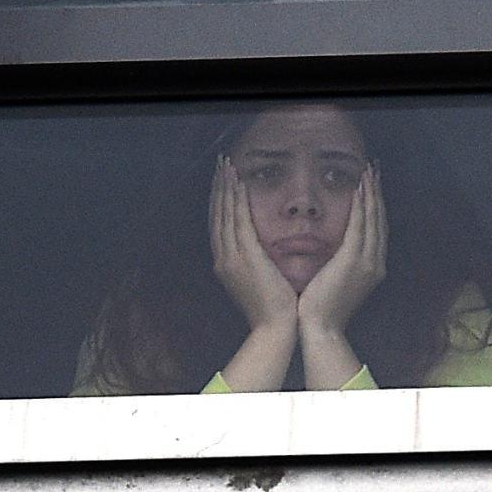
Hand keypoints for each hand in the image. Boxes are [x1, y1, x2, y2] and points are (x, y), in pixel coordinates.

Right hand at [210, 156, 297, 331]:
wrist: (275, 328)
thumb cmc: (273, 308)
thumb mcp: (257, 281)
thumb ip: (253, 262)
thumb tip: (258, 249)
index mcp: (225, 263)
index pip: (219, 223)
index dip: (218, 199)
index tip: (222, 179)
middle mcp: (222, 257)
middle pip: (216, 213)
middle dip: (218, 187)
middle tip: (220, 163)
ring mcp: (231, 256)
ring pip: (224, 213)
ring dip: (225, 186)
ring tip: (226, 164)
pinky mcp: (245, 256)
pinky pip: (238, 220)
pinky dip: (237, 200)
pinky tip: (239, 182)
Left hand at [298, 163, 386, 337]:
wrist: (320, 328)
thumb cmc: (321, 308)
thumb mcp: (336, 280)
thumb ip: (341, 263)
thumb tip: (335, 249)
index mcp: (372, 267)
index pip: (376, 229)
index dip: (375, 205)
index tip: (372, 184)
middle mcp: (376, 262)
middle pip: (380, 219)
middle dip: (377, 193)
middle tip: (375, 169)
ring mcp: (368, 261)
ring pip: (373, 218)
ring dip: (371, 192)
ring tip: (369, 171)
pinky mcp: (354, 260)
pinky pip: (360, 225)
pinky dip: (361, 205)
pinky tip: (359, 188)